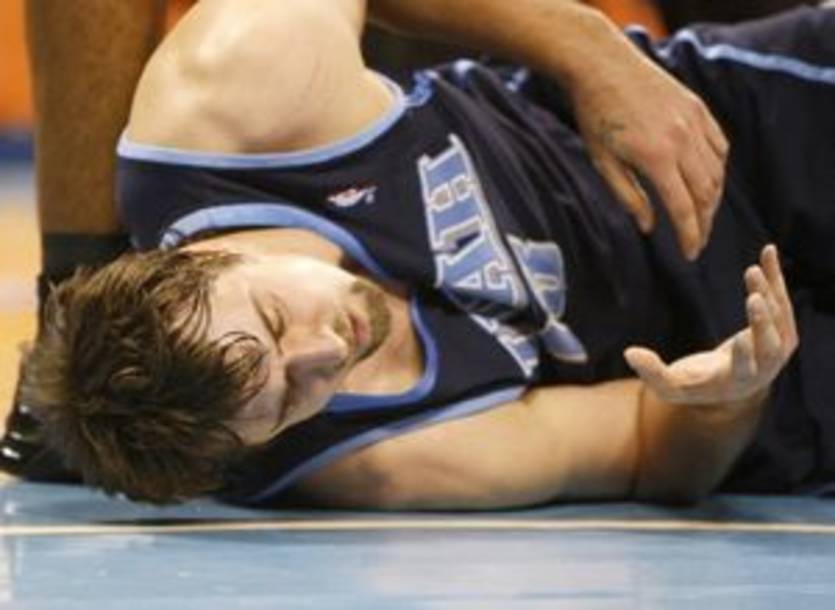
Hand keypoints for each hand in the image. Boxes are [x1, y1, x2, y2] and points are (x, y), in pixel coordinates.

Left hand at [572, 48, 728, 259]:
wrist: (604, 66)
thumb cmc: (596, 116)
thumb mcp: (603, 162)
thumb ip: (629, 197)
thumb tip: (649, 228)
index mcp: (656, 158)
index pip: (683, 209)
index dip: (689, 236)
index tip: (690, 255)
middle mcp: (682, 141)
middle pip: (706, 195)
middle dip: (704, 225)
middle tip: (697, 243)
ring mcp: (695, 122)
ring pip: (717, 173)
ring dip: (712, 201)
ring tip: (702, 218)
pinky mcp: (699, 109)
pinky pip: (719, 147)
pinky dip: (718, 170)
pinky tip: (709, 184)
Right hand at [624, 245, 797, 404]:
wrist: (726, 382)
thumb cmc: (693, 383)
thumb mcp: (668, 385)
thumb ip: (650, 372)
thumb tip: (630, 352)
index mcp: (737, 382)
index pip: (746, 371)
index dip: (745, 356)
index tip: (741, 339)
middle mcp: (765, 368)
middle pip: (771, 346)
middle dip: (763, 322)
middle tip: (754, 297)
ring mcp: (778, 349)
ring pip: (780, 320)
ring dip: (769, 294)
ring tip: (753, 270)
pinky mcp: (781, 328)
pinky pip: (781, 301)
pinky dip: (776, 277)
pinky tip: (768, 251)